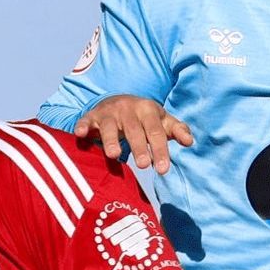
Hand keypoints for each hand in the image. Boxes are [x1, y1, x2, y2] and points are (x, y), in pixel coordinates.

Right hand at [74, 95, 193, 173]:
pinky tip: (80, 135)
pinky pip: (86, 121)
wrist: (118, 100)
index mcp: (148, 110)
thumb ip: (176, 130)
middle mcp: (128, 109)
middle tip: (144, 165)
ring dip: (111, 140)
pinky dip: (83, 126)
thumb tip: (190, 141)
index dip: (160, 150)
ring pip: (109, 126)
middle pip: (135, 130)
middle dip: (140, 147)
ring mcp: (109, 112)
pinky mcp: (92, 116)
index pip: (156, 132)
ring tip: (114, 156)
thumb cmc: (144, 117)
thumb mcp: (162, 120)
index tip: (163, 169)